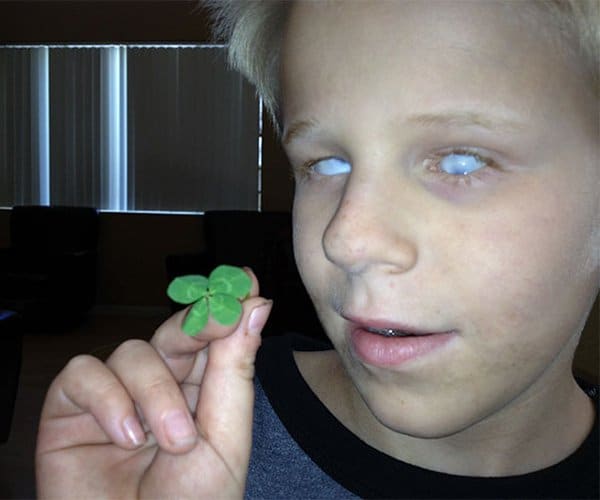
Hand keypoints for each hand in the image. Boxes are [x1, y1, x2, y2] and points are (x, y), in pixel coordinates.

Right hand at [36, 269, 271, 498]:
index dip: (226, 305)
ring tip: (172, 440)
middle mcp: (158, 387)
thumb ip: (235, 368)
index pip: (211, 336)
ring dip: (155, 391)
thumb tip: (257, 304)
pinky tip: (126, 437)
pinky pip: (83, 374)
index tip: (245, 281)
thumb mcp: (224, 436)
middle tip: (216, 323)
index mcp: (200, 391)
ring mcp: (115, 396)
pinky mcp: (70, 410)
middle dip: (194, 328)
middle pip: (172, 332)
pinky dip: (107, 399)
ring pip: (131, 351)